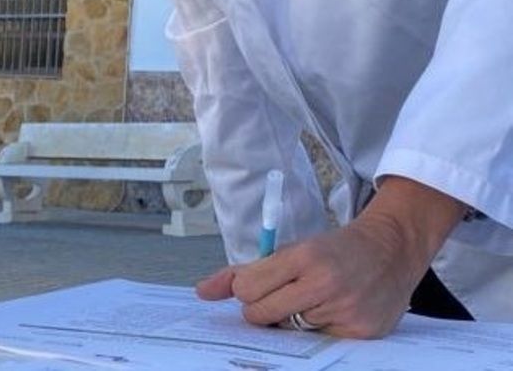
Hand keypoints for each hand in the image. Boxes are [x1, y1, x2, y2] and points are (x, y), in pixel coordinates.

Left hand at [196, 177, 464, 337]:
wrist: (390, 251)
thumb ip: (242, 271)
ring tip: (310, 301)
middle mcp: (324, 282)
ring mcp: (345, 309)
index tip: (256, 288)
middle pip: (262, 314)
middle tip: (279, 298)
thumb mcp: (288, 251)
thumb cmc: (331, 251)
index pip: (247, 289)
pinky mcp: (361, 332)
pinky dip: (318, 330)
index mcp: (302, 256)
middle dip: (261, 311)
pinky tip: (332, 311)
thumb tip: (202, 292)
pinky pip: (318, 341)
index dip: (246, 293)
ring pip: (290, 330)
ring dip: (292, 320)